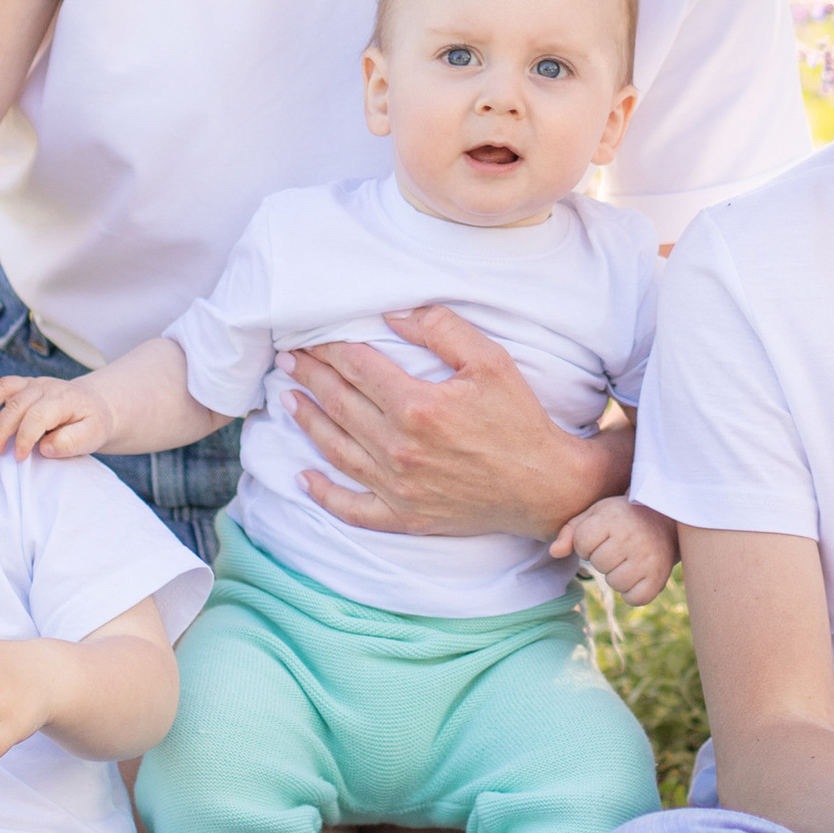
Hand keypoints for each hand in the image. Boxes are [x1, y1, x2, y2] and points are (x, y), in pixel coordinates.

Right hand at [0, 373, 112, 460]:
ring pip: (5, 387)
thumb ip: (72, 442)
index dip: (26, 437)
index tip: (19, 457)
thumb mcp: (93, 435)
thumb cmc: (91, 424)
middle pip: (17, 403)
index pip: (39, 415)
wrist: (95, 405)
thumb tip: (45, 447)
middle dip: (1, 428)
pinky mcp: (24, 386)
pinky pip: (1, 384)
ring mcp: (33, 384)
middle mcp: (46, 387)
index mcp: (64, 399)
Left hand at [286, 309, 623, 539]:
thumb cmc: (520, 420)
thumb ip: (442, 329)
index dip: (330, 348)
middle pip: (339, 404)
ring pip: (335, 449)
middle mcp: (400, 449)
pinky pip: (351, 508)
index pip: (358, 368)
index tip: (311, 335)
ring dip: (306, 421)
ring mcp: (398, 488)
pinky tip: (302, 476)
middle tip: (288, 359)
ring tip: (287, 398)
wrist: (545, 487)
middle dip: (309, 376)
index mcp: (418, 406)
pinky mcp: (404, 517)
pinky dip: (323, 493)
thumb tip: (393, 315)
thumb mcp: (491, 360)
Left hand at [554, 496, 676, 605]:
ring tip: (628, 559)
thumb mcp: (596, 514)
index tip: (602, 536)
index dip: (587, 543)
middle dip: (603, 558)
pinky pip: (634, 599)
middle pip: (598, 564)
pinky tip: (638, 575)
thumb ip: (572, 531)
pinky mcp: (659, 578)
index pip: (582, 544)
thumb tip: (554, 552)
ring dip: (617, 576)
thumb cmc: (623, 517)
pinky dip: (633, 593)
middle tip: (617, 548)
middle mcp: (632, 539)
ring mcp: (647, 560)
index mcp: (613, 519)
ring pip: (615, 583)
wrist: (667, 520)